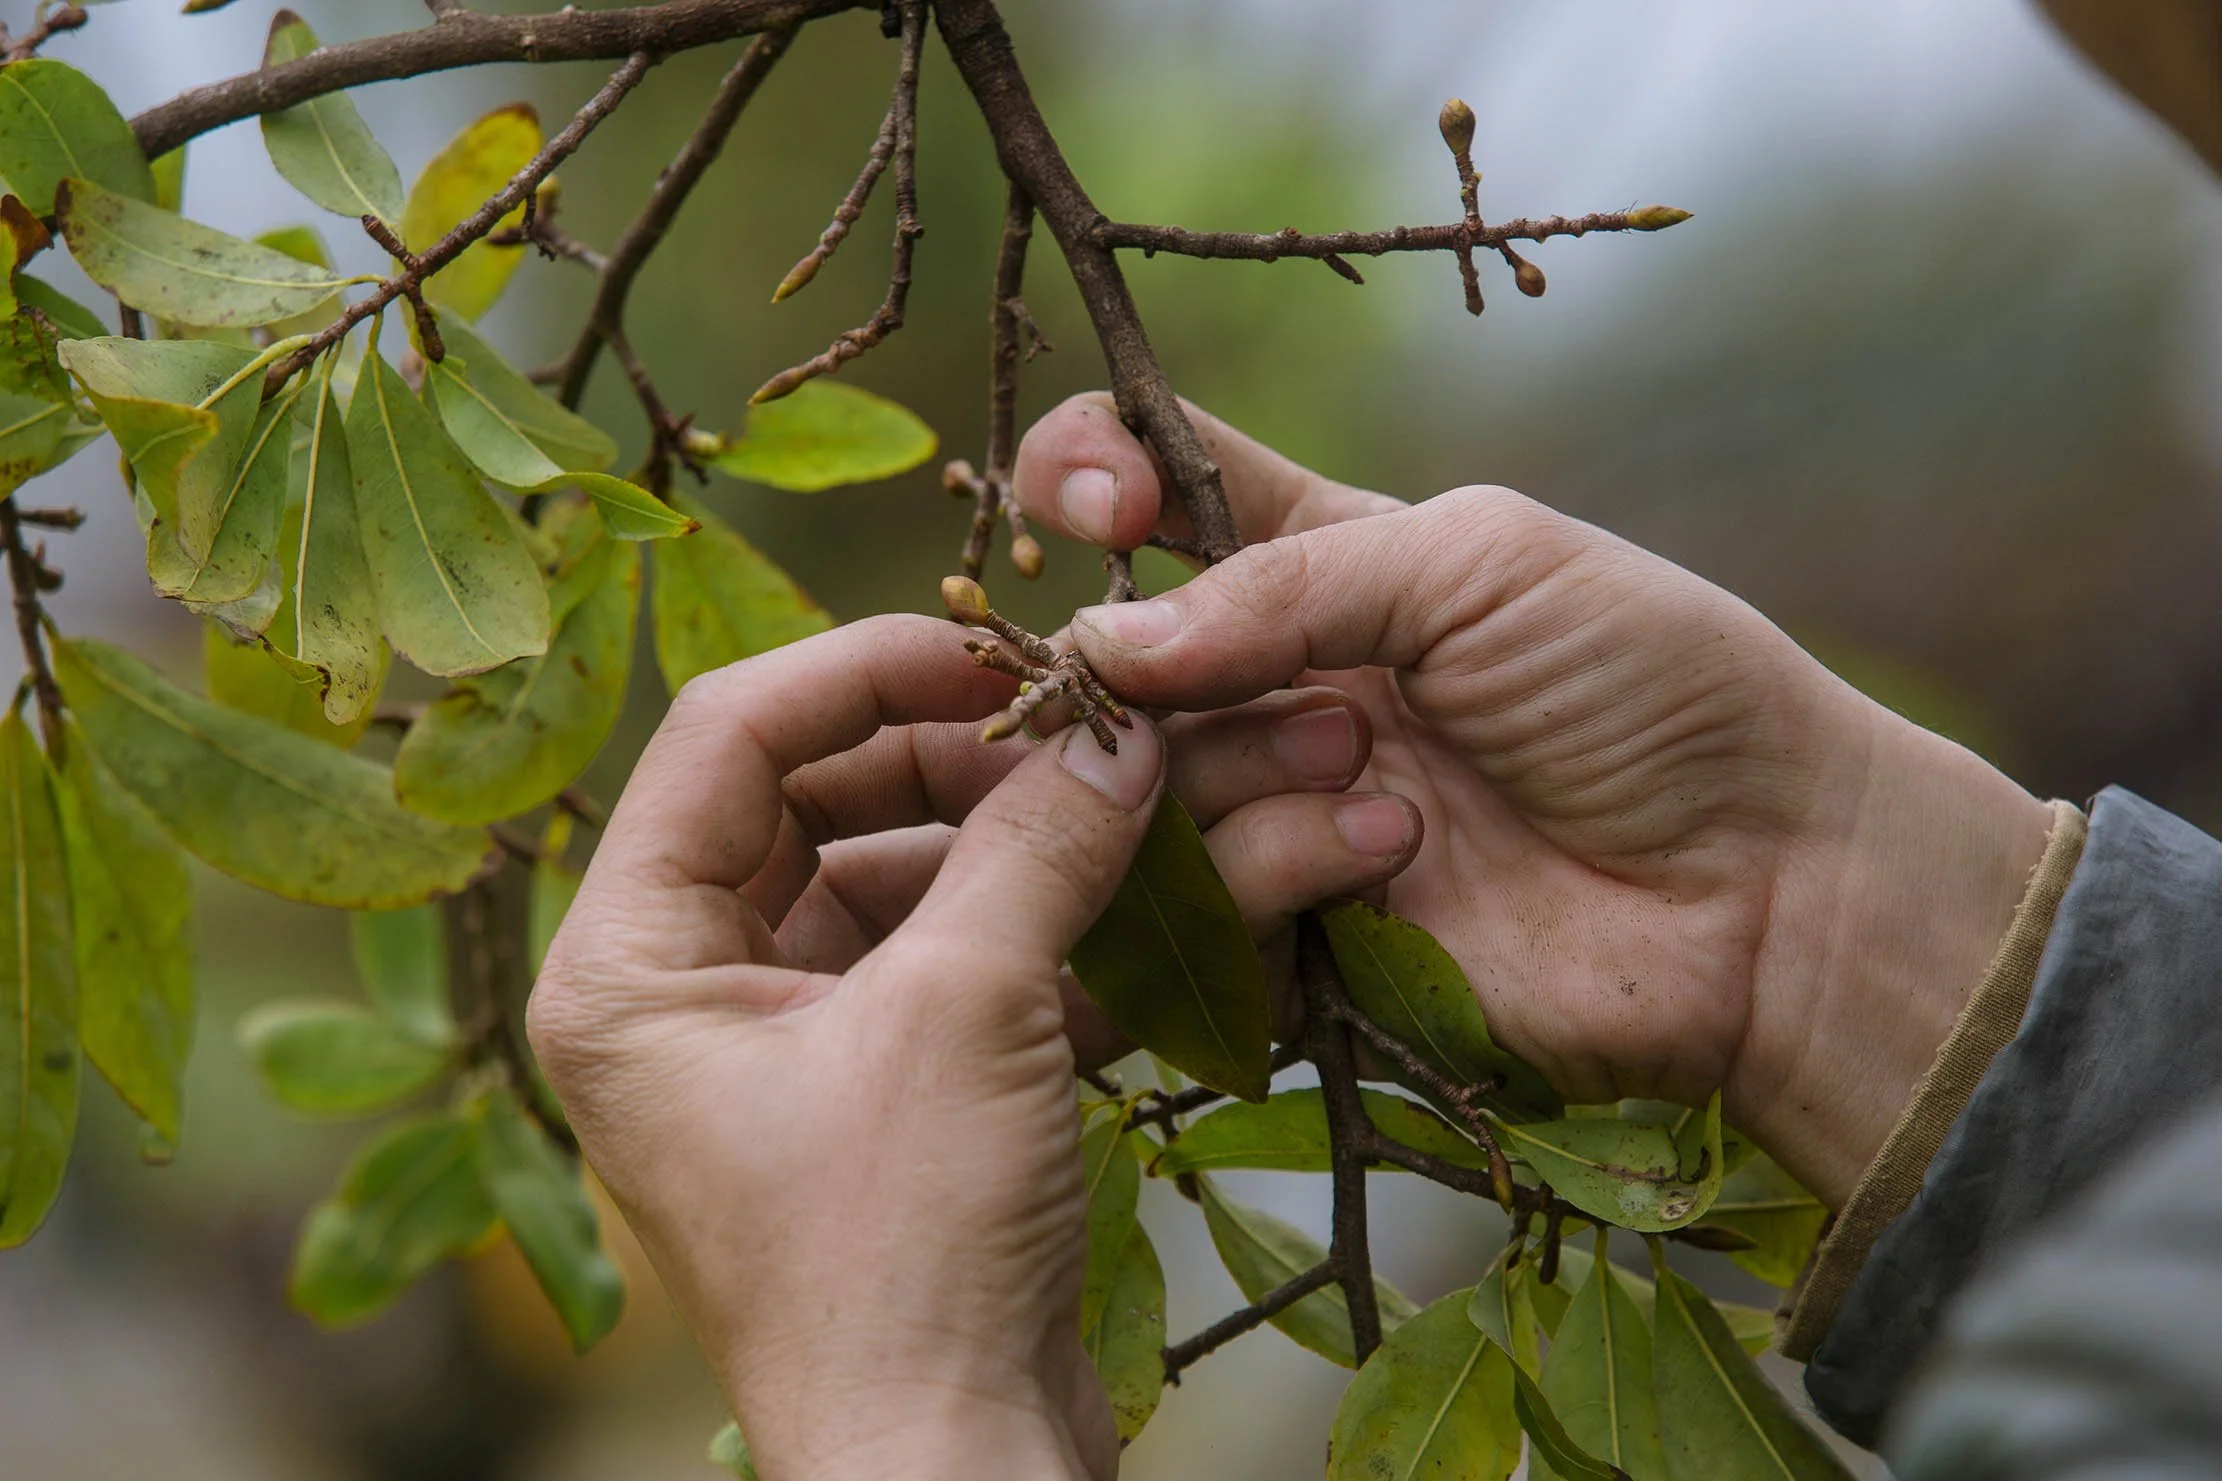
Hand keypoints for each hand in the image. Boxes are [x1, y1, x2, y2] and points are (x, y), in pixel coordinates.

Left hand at [526, 616, 1415, 1479]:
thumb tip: (1114, 725)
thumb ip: (1036, 843)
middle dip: (966, 758)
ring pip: (906, 880)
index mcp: (631, 967)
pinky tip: (1151, 893)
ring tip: (1145, 797)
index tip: (997, 640)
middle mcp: (687, 998)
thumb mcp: (966, 1015)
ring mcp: (789, 1050)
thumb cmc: (902, 1261)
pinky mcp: (883, 1096)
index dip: (865, 667)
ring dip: (1028, 842)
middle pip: (823, 800)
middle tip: (1089, 721)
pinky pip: (957, 964)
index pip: (728, 737)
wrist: (955, 1464)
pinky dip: (1047, 929)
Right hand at [1015, 395, 2055, 1205]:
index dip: (1094, 475)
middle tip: (1318, 701)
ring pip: (1142, 792)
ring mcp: (1284, 814)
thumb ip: (1285, 580)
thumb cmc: (1652, 687)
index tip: (1089, 505)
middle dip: (1173, 675)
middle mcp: (1285, 688)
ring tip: (1383, 785)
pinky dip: (1274, 874)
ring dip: (1247, 775)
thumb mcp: (1479, 563)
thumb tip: (1101, 642)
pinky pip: (1198, 911)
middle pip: (1123, 664)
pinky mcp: (1297, 941)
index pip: (1162, 488)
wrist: (1771, 887)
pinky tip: (1395, 863)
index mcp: (1330, 563)